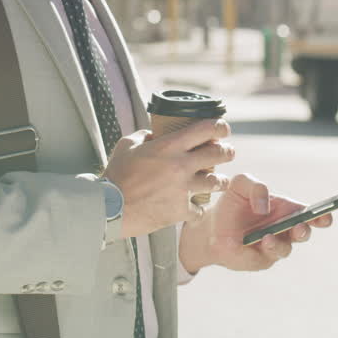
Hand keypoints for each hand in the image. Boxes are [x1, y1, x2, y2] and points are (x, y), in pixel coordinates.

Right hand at [102, 118, 233, 238]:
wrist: (109, 207)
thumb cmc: (116, 174)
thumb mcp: (127, 145)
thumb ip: (145, 136)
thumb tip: (155, 134)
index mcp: (169, 146)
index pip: (206, 129)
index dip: (220, 126)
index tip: (223, 128)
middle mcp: (181, 165)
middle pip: (219, 154)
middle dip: (227, 151)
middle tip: (227, 152)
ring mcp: (183, 189)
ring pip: (216, 182)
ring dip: (219, 180)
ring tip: (218, 181)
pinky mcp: (179, 210)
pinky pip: (199, 210)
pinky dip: (197, 208)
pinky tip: (193, 207)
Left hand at [179, 174, 333, 273]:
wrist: (211, 226)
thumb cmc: (232, 204)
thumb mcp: (240, 185)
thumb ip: (255, 187)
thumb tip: (265, 206)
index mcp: (287, 210)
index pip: (311, 214)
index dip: (322, 215)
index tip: (326, 214)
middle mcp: (285, 230)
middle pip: (304, 233)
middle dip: (304, 230)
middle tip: (299, 226)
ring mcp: (274, 247)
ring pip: (285, 249)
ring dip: (279, 243)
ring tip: (267, 238)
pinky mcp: (259, 261)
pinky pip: (265, 258)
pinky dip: (261, 251)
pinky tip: (258, 243)